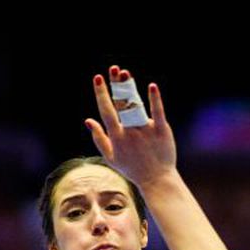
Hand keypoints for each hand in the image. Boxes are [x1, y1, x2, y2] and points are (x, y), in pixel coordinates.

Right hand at [85, 65, 176, 187]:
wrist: (156, 180)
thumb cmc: (132, 168)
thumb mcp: (111, 156)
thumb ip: (98, 137)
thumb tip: (87, 119)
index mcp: (116, 137)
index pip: (107, 111)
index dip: (101, 94)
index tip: (97, 78)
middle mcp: (130, 132)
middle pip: (121, 104)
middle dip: (116, 85)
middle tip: (113, 69)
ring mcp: (146, 130)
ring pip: (136, 105)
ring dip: (130, 88)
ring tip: (125, 73)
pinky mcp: (162, 131)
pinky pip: (157, 112)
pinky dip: (154, 99)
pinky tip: (151, 86)